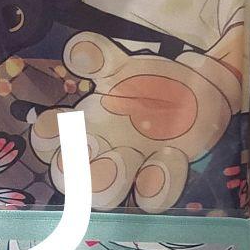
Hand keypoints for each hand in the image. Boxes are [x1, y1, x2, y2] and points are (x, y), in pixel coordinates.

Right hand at [30, 28, 242, 212]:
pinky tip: (170, 155)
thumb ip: (98, 58)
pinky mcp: (162, 179)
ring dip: (110, 182)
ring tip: (127, 156)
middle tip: (92, 149)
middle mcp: (98, 155)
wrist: (200, 88)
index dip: (49, 138)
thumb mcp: (123, 64)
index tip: (63, 123)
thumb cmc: (150, 78)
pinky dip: (159, 183)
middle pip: (69, 180)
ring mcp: (130, 170)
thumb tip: (77, 51)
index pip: (49, 141)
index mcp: (81, 127)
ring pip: (104, 197)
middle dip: (75, 171)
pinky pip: (152, 198)